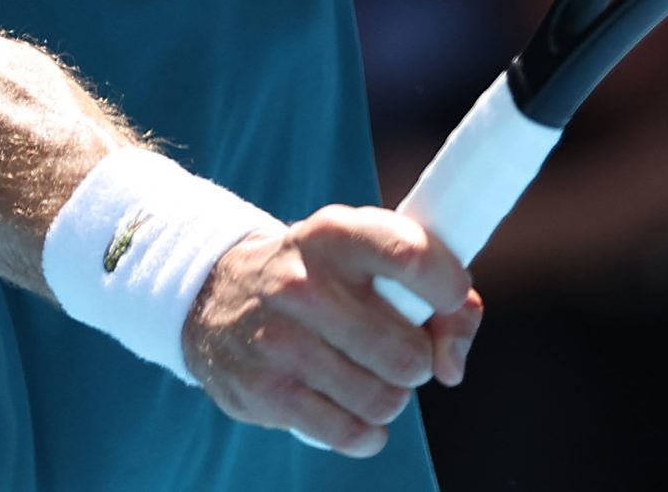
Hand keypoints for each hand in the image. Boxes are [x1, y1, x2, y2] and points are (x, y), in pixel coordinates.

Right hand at [182, 205, 480, 456]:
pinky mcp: (265, 391)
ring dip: (390, 396)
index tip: (450, 300)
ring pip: (383, 399)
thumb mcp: (366, 255)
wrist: (216, 294)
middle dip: (417, 360)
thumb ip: (437, 290)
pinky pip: (349, 433)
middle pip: (406, 352)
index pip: (412, 257)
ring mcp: (280, 341)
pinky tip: (354, 411)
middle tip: (398, 349)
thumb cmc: (320, 277)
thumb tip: (451, 365)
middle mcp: (304, 285)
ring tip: (370, 376)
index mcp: (335, 235)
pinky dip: (366, 431)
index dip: (448, 289)